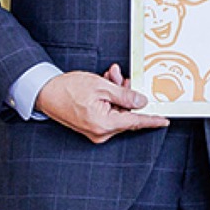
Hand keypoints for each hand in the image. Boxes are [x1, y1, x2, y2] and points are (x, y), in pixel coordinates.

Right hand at [36, 68, 168, 142]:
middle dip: (126, 95)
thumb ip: (124, 96)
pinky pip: (108, 114)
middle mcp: (101, 132)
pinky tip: (105, 85)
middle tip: (121, 77)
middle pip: (126, 115)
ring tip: (110, 77)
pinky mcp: (91, 127)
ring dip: (117, 95)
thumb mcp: (101, 87)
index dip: (152, 120)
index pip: (135, 122)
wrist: (44, 92)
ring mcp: (95, 132)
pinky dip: (109, 100)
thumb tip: (141, 102)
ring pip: (117, 112)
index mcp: (104, 124)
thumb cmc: (67, 89)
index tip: (164, 120)